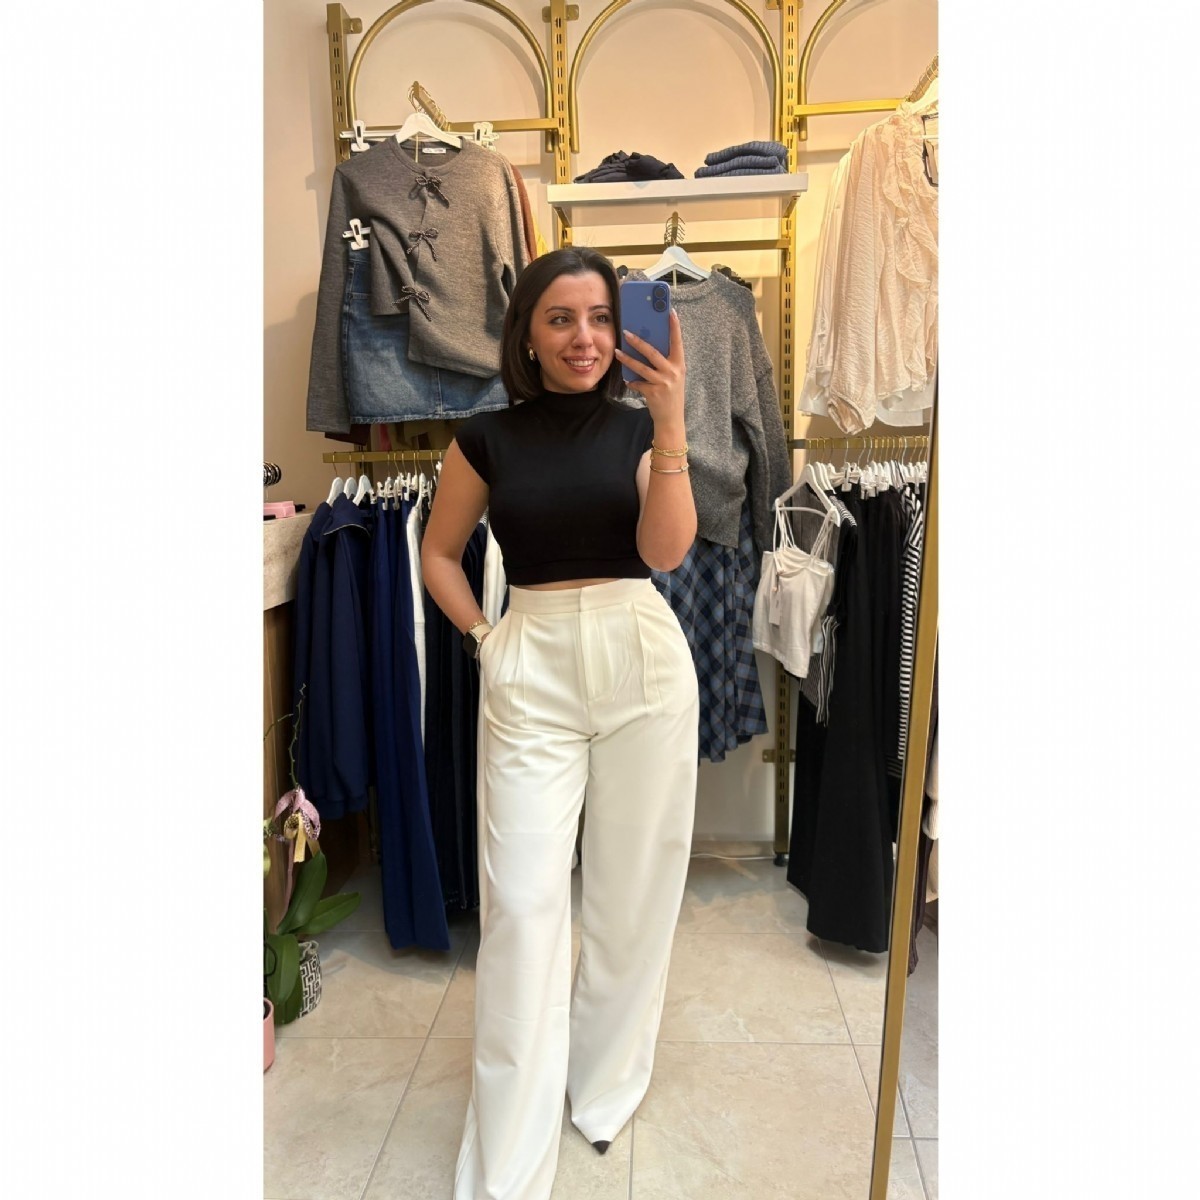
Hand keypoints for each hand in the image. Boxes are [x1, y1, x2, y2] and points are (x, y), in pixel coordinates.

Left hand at [615, 310, 686, 429]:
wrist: (671, 418)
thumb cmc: (671, 393)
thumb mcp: (673, 375)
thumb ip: (665, 362)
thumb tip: (648, 345)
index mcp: (679, 364)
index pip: (677, 341)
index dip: (674, 326)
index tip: (670, 311)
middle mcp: (673, 372)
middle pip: (653, 352)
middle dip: (638, 341)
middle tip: (626, 332)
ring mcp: (663, 383)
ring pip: (641, 367)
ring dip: (627, 359)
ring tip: (618, 352)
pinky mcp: (653, 393)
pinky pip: (638, 383)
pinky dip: (631, 381)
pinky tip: (627, 379)